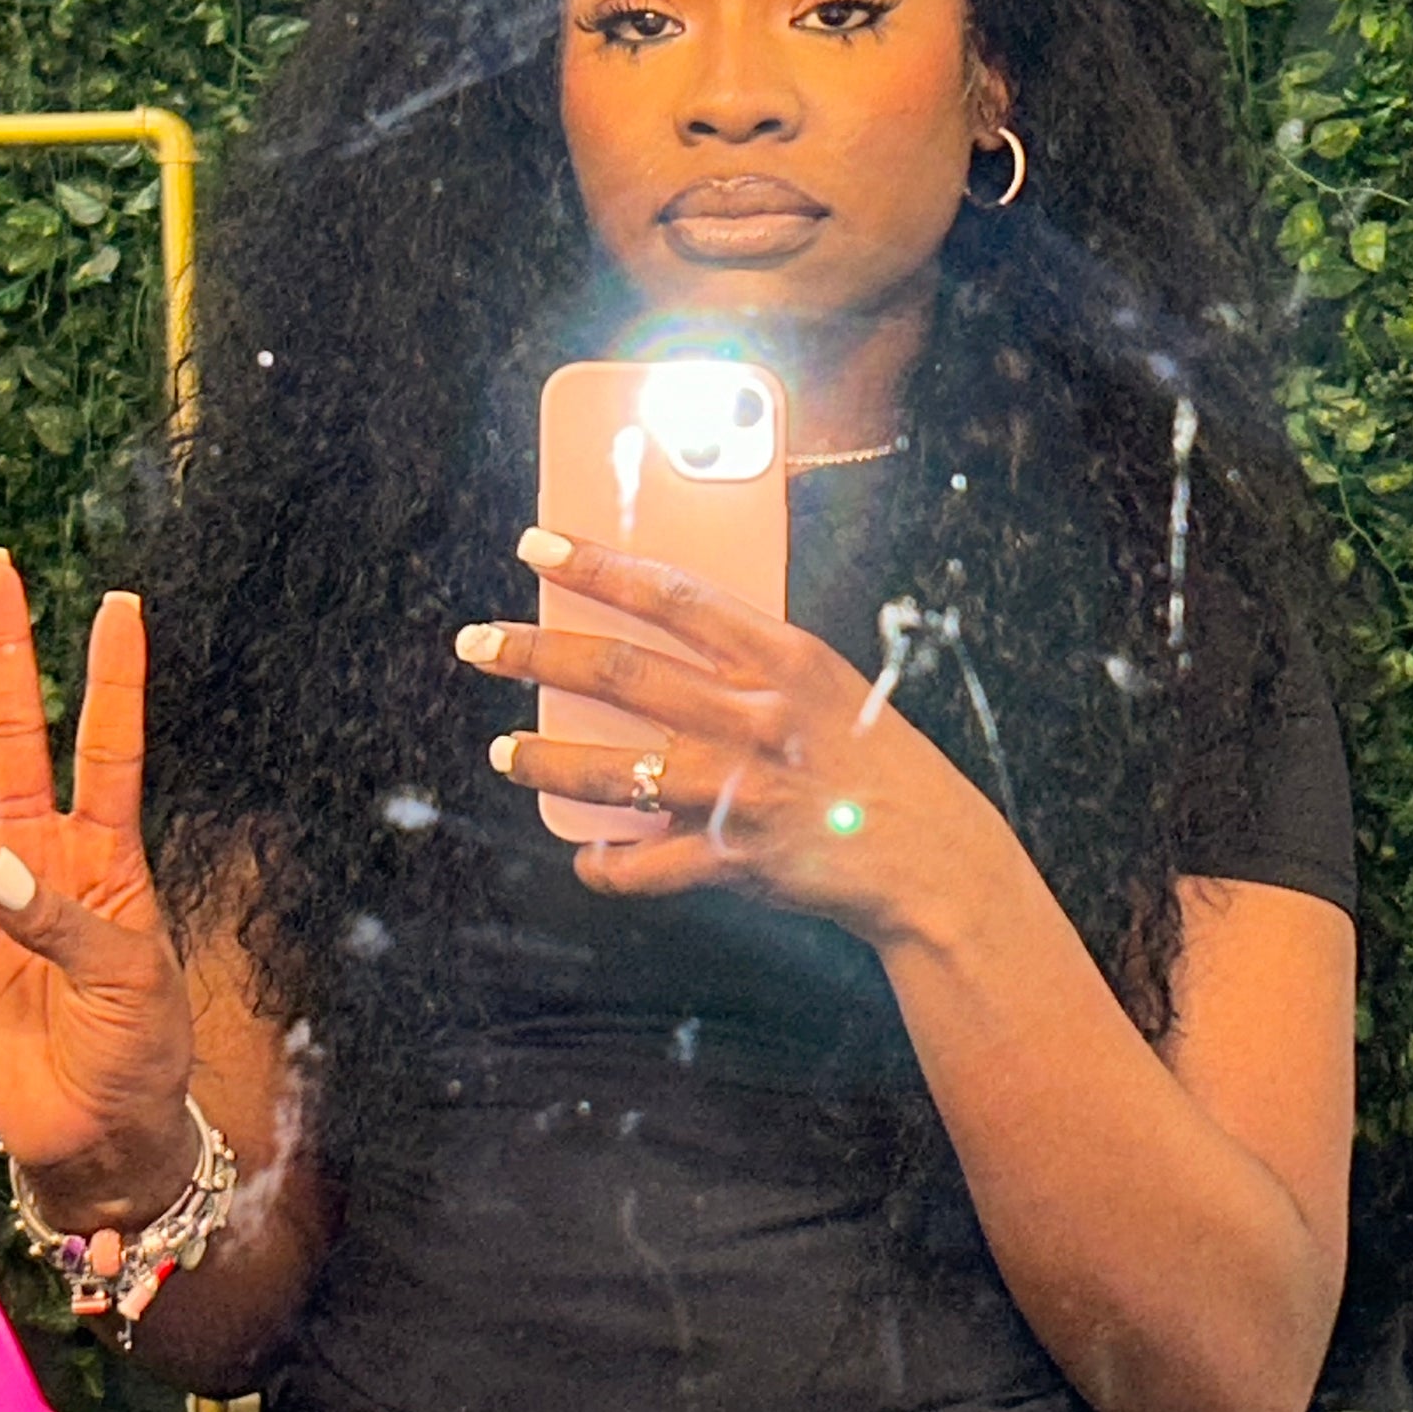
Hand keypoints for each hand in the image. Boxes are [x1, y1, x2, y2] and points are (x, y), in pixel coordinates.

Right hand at [0, 550, 194, 1188]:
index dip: (111, 674)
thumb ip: (65, 920)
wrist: (89, 1123)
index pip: (107, 741)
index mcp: (106, 848)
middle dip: (3, 645)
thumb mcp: (131, 978)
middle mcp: (39, 847)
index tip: (120, 603)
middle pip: (14, 727)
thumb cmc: (134, 1043)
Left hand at [455, 528, 1003, 942]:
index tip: (535, 545)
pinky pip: (646, 866)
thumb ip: (752, 662)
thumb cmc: (879, 763)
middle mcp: (758, 716)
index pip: (674, 595)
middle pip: (622, 672)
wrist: (934, 859)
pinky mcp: (738, 860)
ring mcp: (744, 790)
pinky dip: (607, 865)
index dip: (597, 566)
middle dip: (536, 653)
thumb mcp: (827, 686)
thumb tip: (665, 633)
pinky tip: (585, 857)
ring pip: (615, 770)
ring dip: (546, 761)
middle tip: (478, 644)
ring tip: (502, 752)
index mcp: (784, 658)